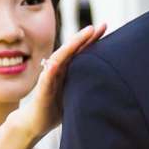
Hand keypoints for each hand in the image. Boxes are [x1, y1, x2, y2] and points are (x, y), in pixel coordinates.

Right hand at [10, 22, 109, 141]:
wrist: (36, 122)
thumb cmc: (57, 107)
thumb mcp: (77, 93)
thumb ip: (88, 84)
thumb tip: (111, 80)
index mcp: (68, 69)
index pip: (81, 51)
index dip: (92, 39)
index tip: (105, 27)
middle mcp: (58, 70)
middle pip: (71, 50)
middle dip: (83, 37)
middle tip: (96, 26)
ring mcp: (49, 78)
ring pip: (58, 59)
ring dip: (69, 47)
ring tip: (80, 37)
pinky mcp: (42, 91)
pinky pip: (45, 80)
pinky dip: (49, 72)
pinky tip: (53, 65)